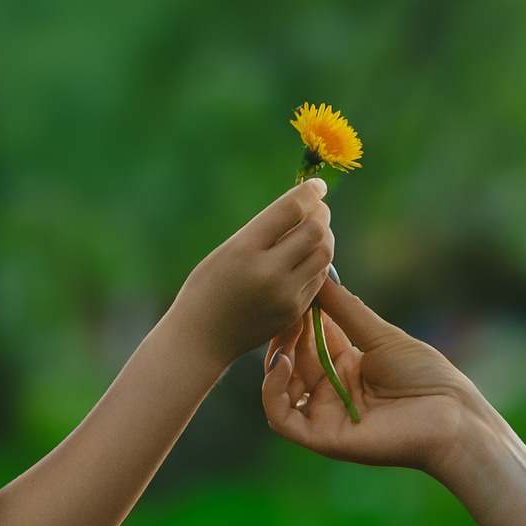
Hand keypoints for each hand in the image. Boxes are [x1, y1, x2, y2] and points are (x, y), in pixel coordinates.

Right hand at [170, 180, 335, 366]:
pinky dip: (318, 261)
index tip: (316, 185)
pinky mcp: (294, 312)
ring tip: (315, 230)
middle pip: (315, 231)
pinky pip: (319, 278)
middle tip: (318, 207)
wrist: (200, 339)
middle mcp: (268, 272)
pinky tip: (308, 255)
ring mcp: (285, 295)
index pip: (290, 210)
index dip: (309, 192)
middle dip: (321, 213)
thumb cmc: (207, 288)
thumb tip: (302, 208)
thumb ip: (263, 232)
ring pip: (324, 254)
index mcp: (245, 249)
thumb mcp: (228, 251)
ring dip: (325, 237)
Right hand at [262, 277, 494, 474]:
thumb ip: (346, 310)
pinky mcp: (323, 437)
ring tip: (285, 333)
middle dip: (285, 333)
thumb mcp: (381, 336)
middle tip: (284, 307)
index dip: (298, 316)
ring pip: (280, 389)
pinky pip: (282, 418)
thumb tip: (320, 276)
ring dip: (275, 359)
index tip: (295, 290)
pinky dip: (273, 391)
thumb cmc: (425, 375)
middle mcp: (331, 391)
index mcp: (346, 366)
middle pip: (291, 360)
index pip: (307, 338)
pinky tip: (282, 363)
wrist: (451, 416)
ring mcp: (325, 415)